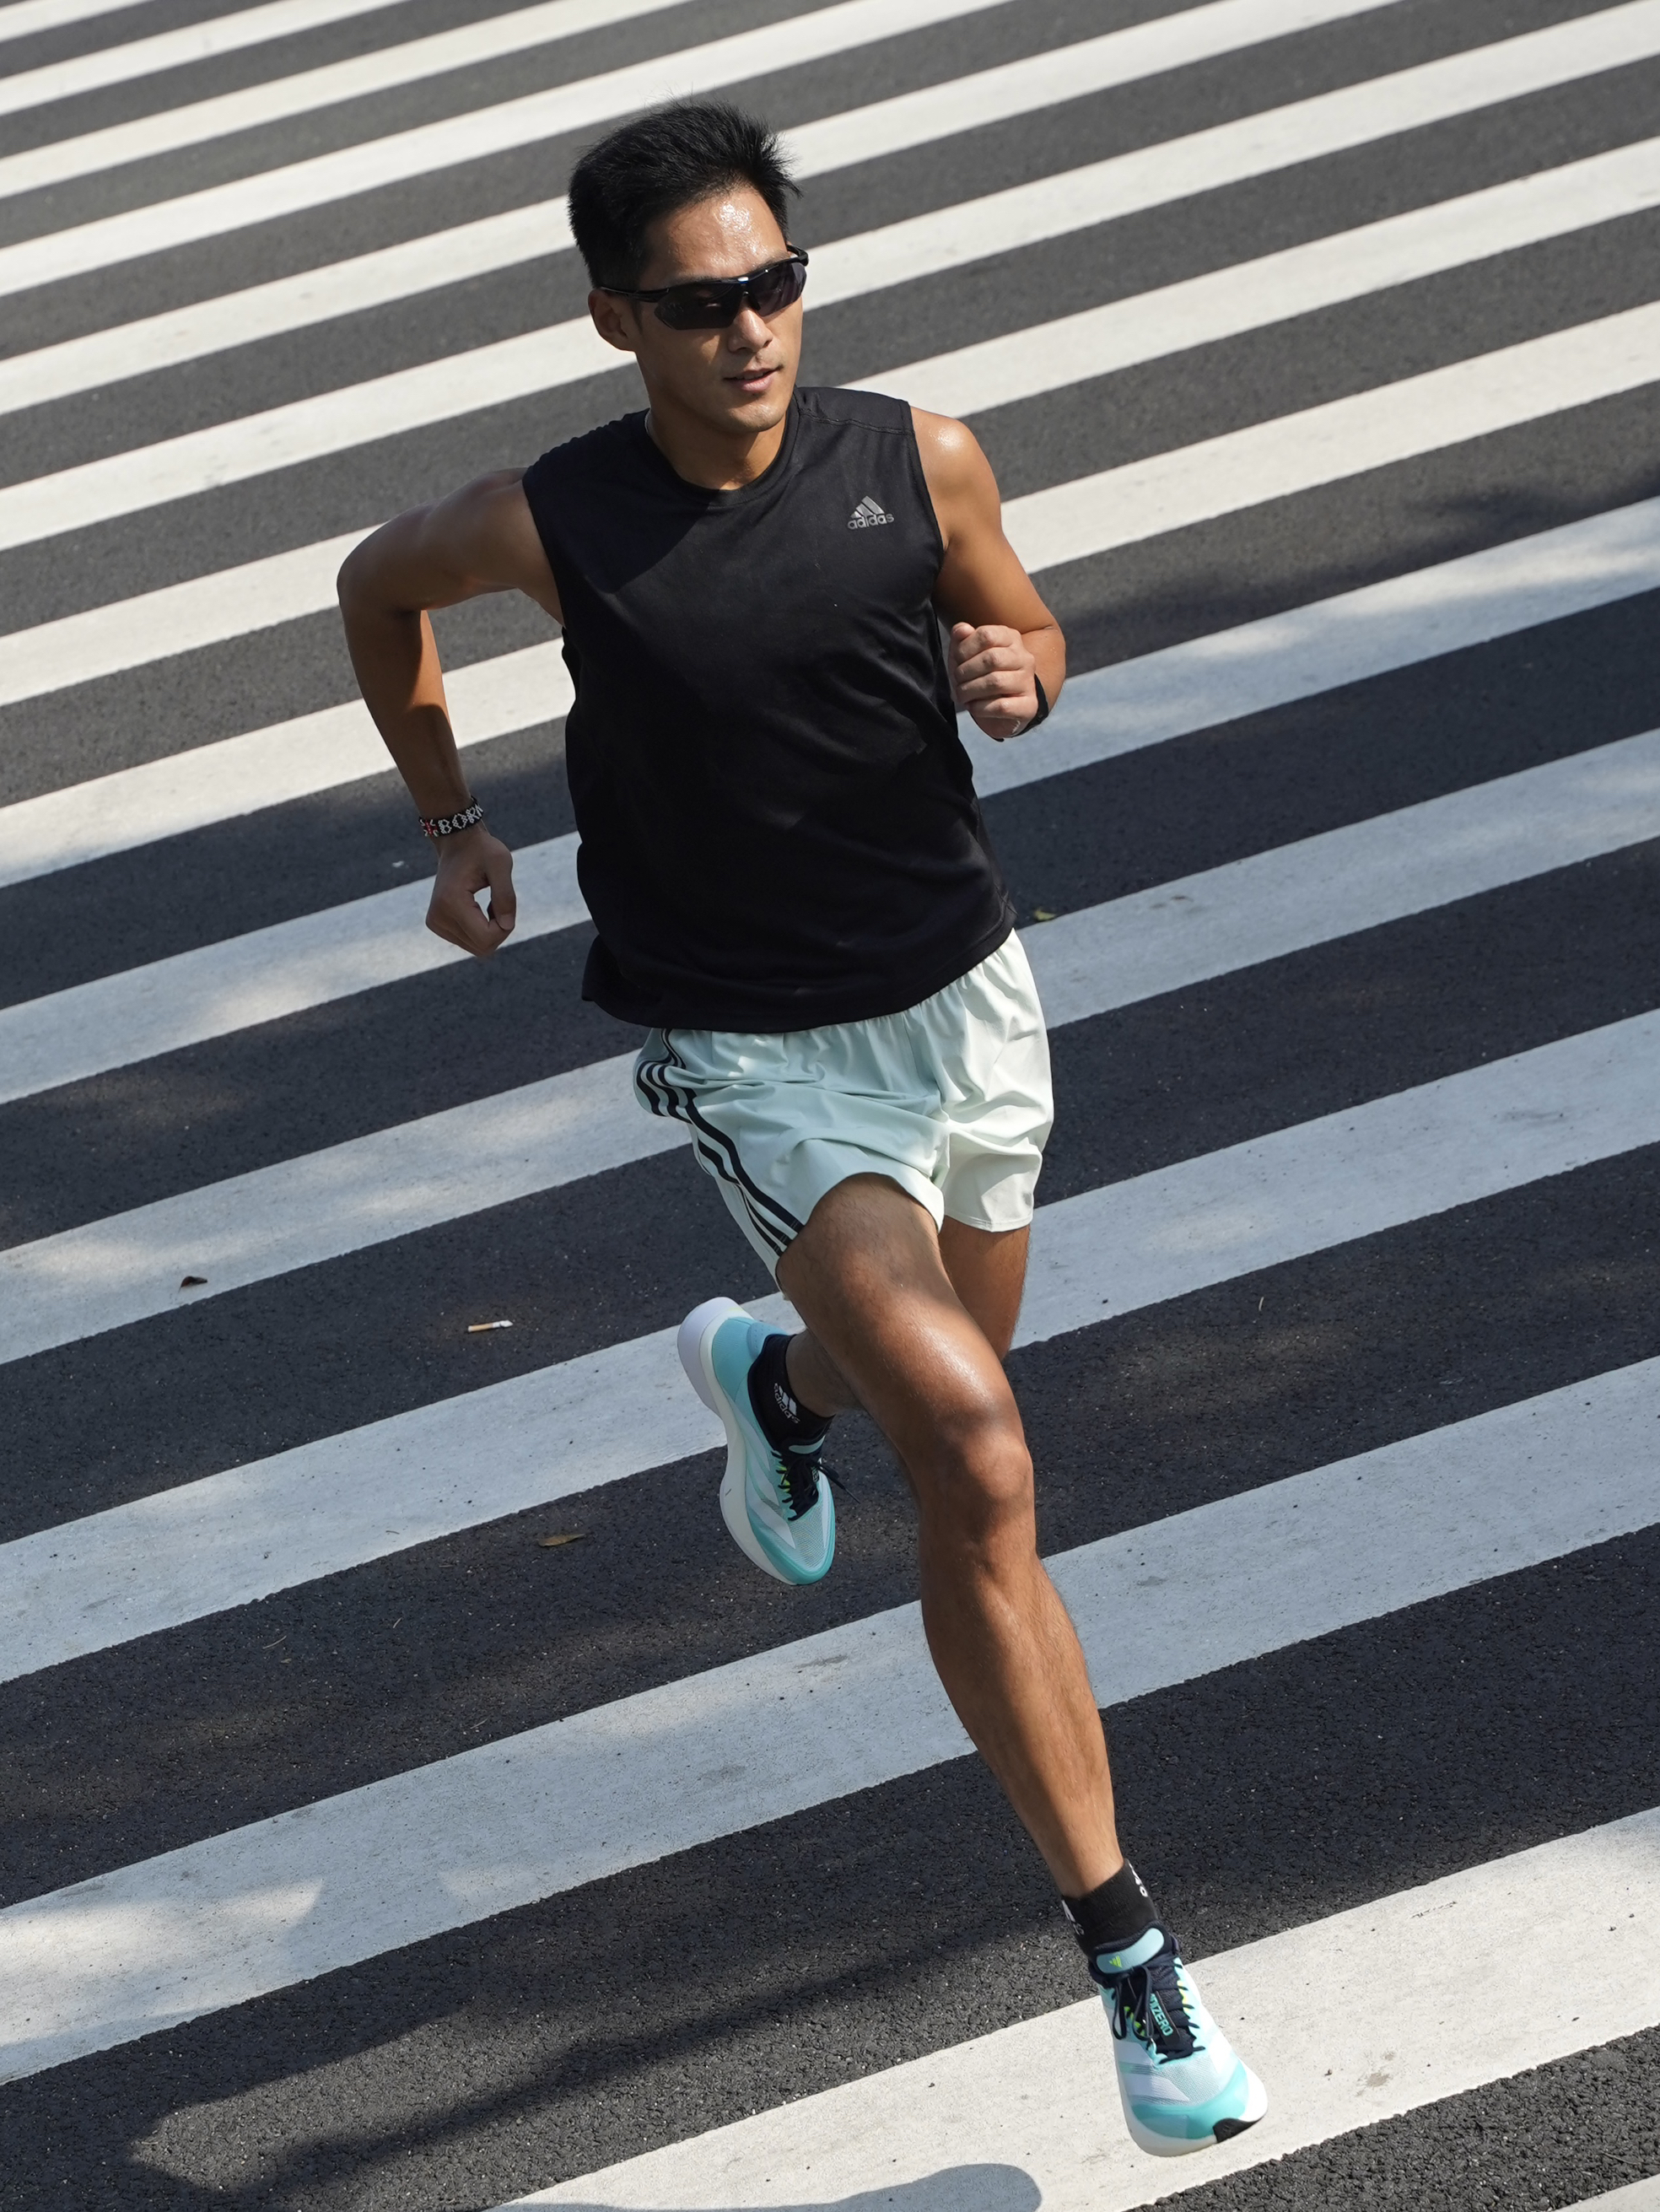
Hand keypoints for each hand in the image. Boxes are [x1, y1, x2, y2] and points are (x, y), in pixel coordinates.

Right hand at [426, 825, 516, 956]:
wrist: (458, 843)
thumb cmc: (482, 850)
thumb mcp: (501, 864)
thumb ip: (506, 896)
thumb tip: (507, 926)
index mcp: (451, 903)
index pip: (486, 938)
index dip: (505, 927)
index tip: (505, 903)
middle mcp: (438, 917)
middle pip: (482, 948)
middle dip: (499, 930)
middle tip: (500, 904)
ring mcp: (435, 923)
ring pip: (477, 948)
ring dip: (490, 930)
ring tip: (487, 904)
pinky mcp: (436, 924)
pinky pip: (469, 942)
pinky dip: (480, 930)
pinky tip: (477, 909)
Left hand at [949, 622, 1037, 740]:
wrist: (1000, 708)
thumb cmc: (980, 676)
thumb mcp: (965, 655)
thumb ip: (961, 639)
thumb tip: (962, 629)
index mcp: (1010, 638)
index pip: (986, 635)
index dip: (964, 649)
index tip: (957, 661)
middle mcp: (1024, 657)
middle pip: (991, 658)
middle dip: (966, 672)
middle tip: (957, 681)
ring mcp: (1028, 682)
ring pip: (996, 682)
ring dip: (970, 691)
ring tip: (962, 695)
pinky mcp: (1029, 705)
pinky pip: (1002, 706)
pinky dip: (980, 708)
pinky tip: (974, 707)